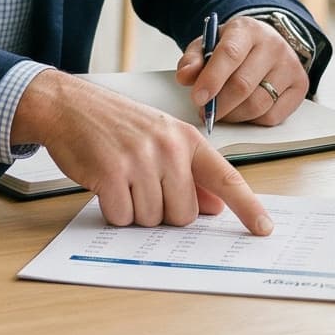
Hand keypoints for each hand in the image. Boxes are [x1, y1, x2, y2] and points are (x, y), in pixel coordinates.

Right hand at [14, 70, 271, 234]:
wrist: (70, 106)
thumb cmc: (118, 125)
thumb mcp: (161, 138)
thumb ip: (191, 172)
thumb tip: (215, 206)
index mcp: (187, 139)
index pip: (226, 177)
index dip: (247, 206)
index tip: (264, 228)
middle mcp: (169, 148)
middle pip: (183, 214)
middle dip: (163, 212)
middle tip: (143, 186)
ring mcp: (140, 160)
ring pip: (151, 219)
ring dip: (135, 210)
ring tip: (123, 179)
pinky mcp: (110, 173)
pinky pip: (122, 217)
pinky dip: (113, 210)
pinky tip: (106, 185)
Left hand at [175, 14, 309, 127]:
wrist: (266, 43)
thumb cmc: (234, 47)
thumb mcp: (209, 45)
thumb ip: (193, 59)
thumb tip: (185, 76)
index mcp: (247, 30)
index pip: (230, 54)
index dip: (212, 79)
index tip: (198, 98)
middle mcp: (273, 45)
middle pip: (243, 85)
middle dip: (219, 105)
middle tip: (204, 112)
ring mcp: (289, 66)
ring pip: (258, 104)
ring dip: (233, 116)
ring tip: (221, 112)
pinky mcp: (299, 86)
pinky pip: (272, 116)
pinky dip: (252, 120)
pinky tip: (243, 111)